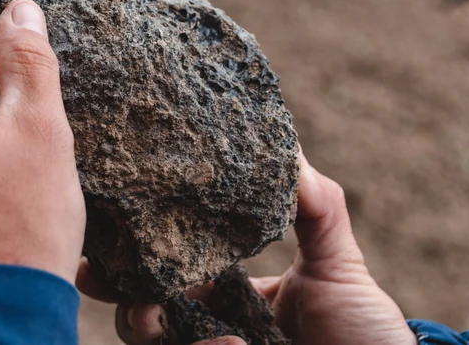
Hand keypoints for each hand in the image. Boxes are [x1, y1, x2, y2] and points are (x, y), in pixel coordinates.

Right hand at [84, 151, 415, 344]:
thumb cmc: (369, 333)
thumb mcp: (341, 266)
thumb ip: (316, 208)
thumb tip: (289, 142)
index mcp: (232, 294)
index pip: (174, 270)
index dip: (138, 255)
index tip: (106, 235)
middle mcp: (215, 328)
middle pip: (145, 308)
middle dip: (117, 290)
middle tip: (99, 274)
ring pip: (153, 339)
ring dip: (140, 324)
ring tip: (150, 318)